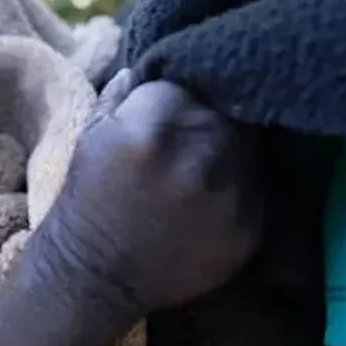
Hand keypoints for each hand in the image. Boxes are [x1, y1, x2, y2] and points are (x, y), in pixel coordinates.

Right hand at [40, 69, 263, 313]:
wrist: (94, 278)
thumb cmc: (87, 202)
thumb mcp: (93, 136)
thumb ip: (126, 96)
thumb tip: (148, 67)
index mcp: (153, 127)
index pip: (191, 80)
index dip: (183, 90)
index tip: (176, 104)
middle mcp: (198, 156)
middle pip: (228, 111)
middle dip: (213, 115)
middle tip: (196, 133)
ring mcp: (229, 195)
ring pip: (250, 146)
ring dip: (233, 148)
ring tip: (207, 163)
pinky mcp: (249, 228)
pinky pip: (258, 187)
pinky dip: (242, 186)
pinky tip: (215, 197)